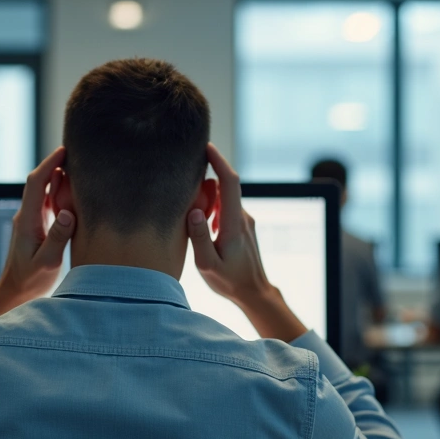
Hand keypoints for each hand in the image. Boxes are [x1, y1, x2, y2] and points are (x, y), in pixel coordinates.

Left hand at [0, 147, 75, 317]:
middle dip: (56, 164)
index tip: (64, 150)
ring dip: (60, 176)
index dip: (50, 164)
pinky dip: (61, 191)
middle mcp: (27, 215)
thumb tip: (68, 213)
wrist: (15, 292)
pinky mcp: (38, 225)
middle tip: (78, 151)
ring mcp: (32, 219)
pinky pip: (49, 202)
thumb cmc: (30, 281)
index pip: (37, 183)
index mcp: (27, 220)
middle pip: (40, 181)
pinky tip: (75, 188)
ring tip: (80, 165)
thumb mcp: (47, 263)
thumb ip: (57, 238)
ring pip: (46, 190)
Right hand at [187, 143, 306, 341]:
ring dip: (208, 199)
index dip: (218, 161)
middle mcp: (242, 217)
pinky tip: (203, 226)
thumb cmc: (230, 281)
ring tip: (192, 214)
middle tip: (185, 191)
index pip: (229, 182)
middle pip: (224, 187)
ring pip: (224, 199)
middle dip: (205, 182)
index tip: (206, 146)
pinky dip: (213, 209)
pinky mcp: (242, 226)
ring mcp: (244, 221)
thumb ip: (200, 237)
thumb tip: (194, 210)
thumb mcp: (208, 264)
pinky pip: (226, 208)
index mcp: (233, 223)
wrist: (254, 292)